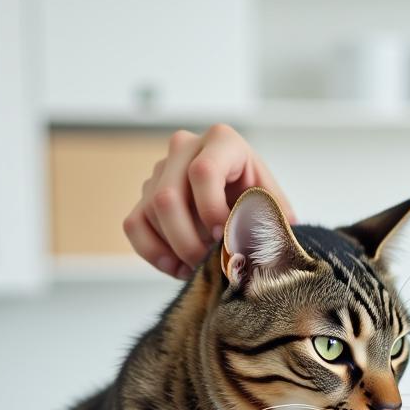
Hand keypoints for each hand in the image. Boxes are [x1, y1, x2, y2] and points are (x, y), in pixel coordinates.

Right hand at [122, 124, 296, 279]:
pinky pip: (135, 225)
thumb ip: (271, 219)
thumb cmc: (261, 200)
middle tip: (210, 263)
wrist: (245, 201)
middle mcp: (185, 147)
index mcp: (222, 141)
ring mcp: (161, 170)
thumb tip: (268, 242)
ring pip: (150, 213)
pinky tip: (179, 268)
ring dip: (176, 249)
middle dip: (189, 241)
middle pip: (168, 197)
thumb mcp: (274, 205)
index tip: (225, 238)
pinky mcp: (145, 194)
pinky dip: (154, 252)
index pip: (203, 172)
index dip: (211, 210)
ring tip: (202, 267)